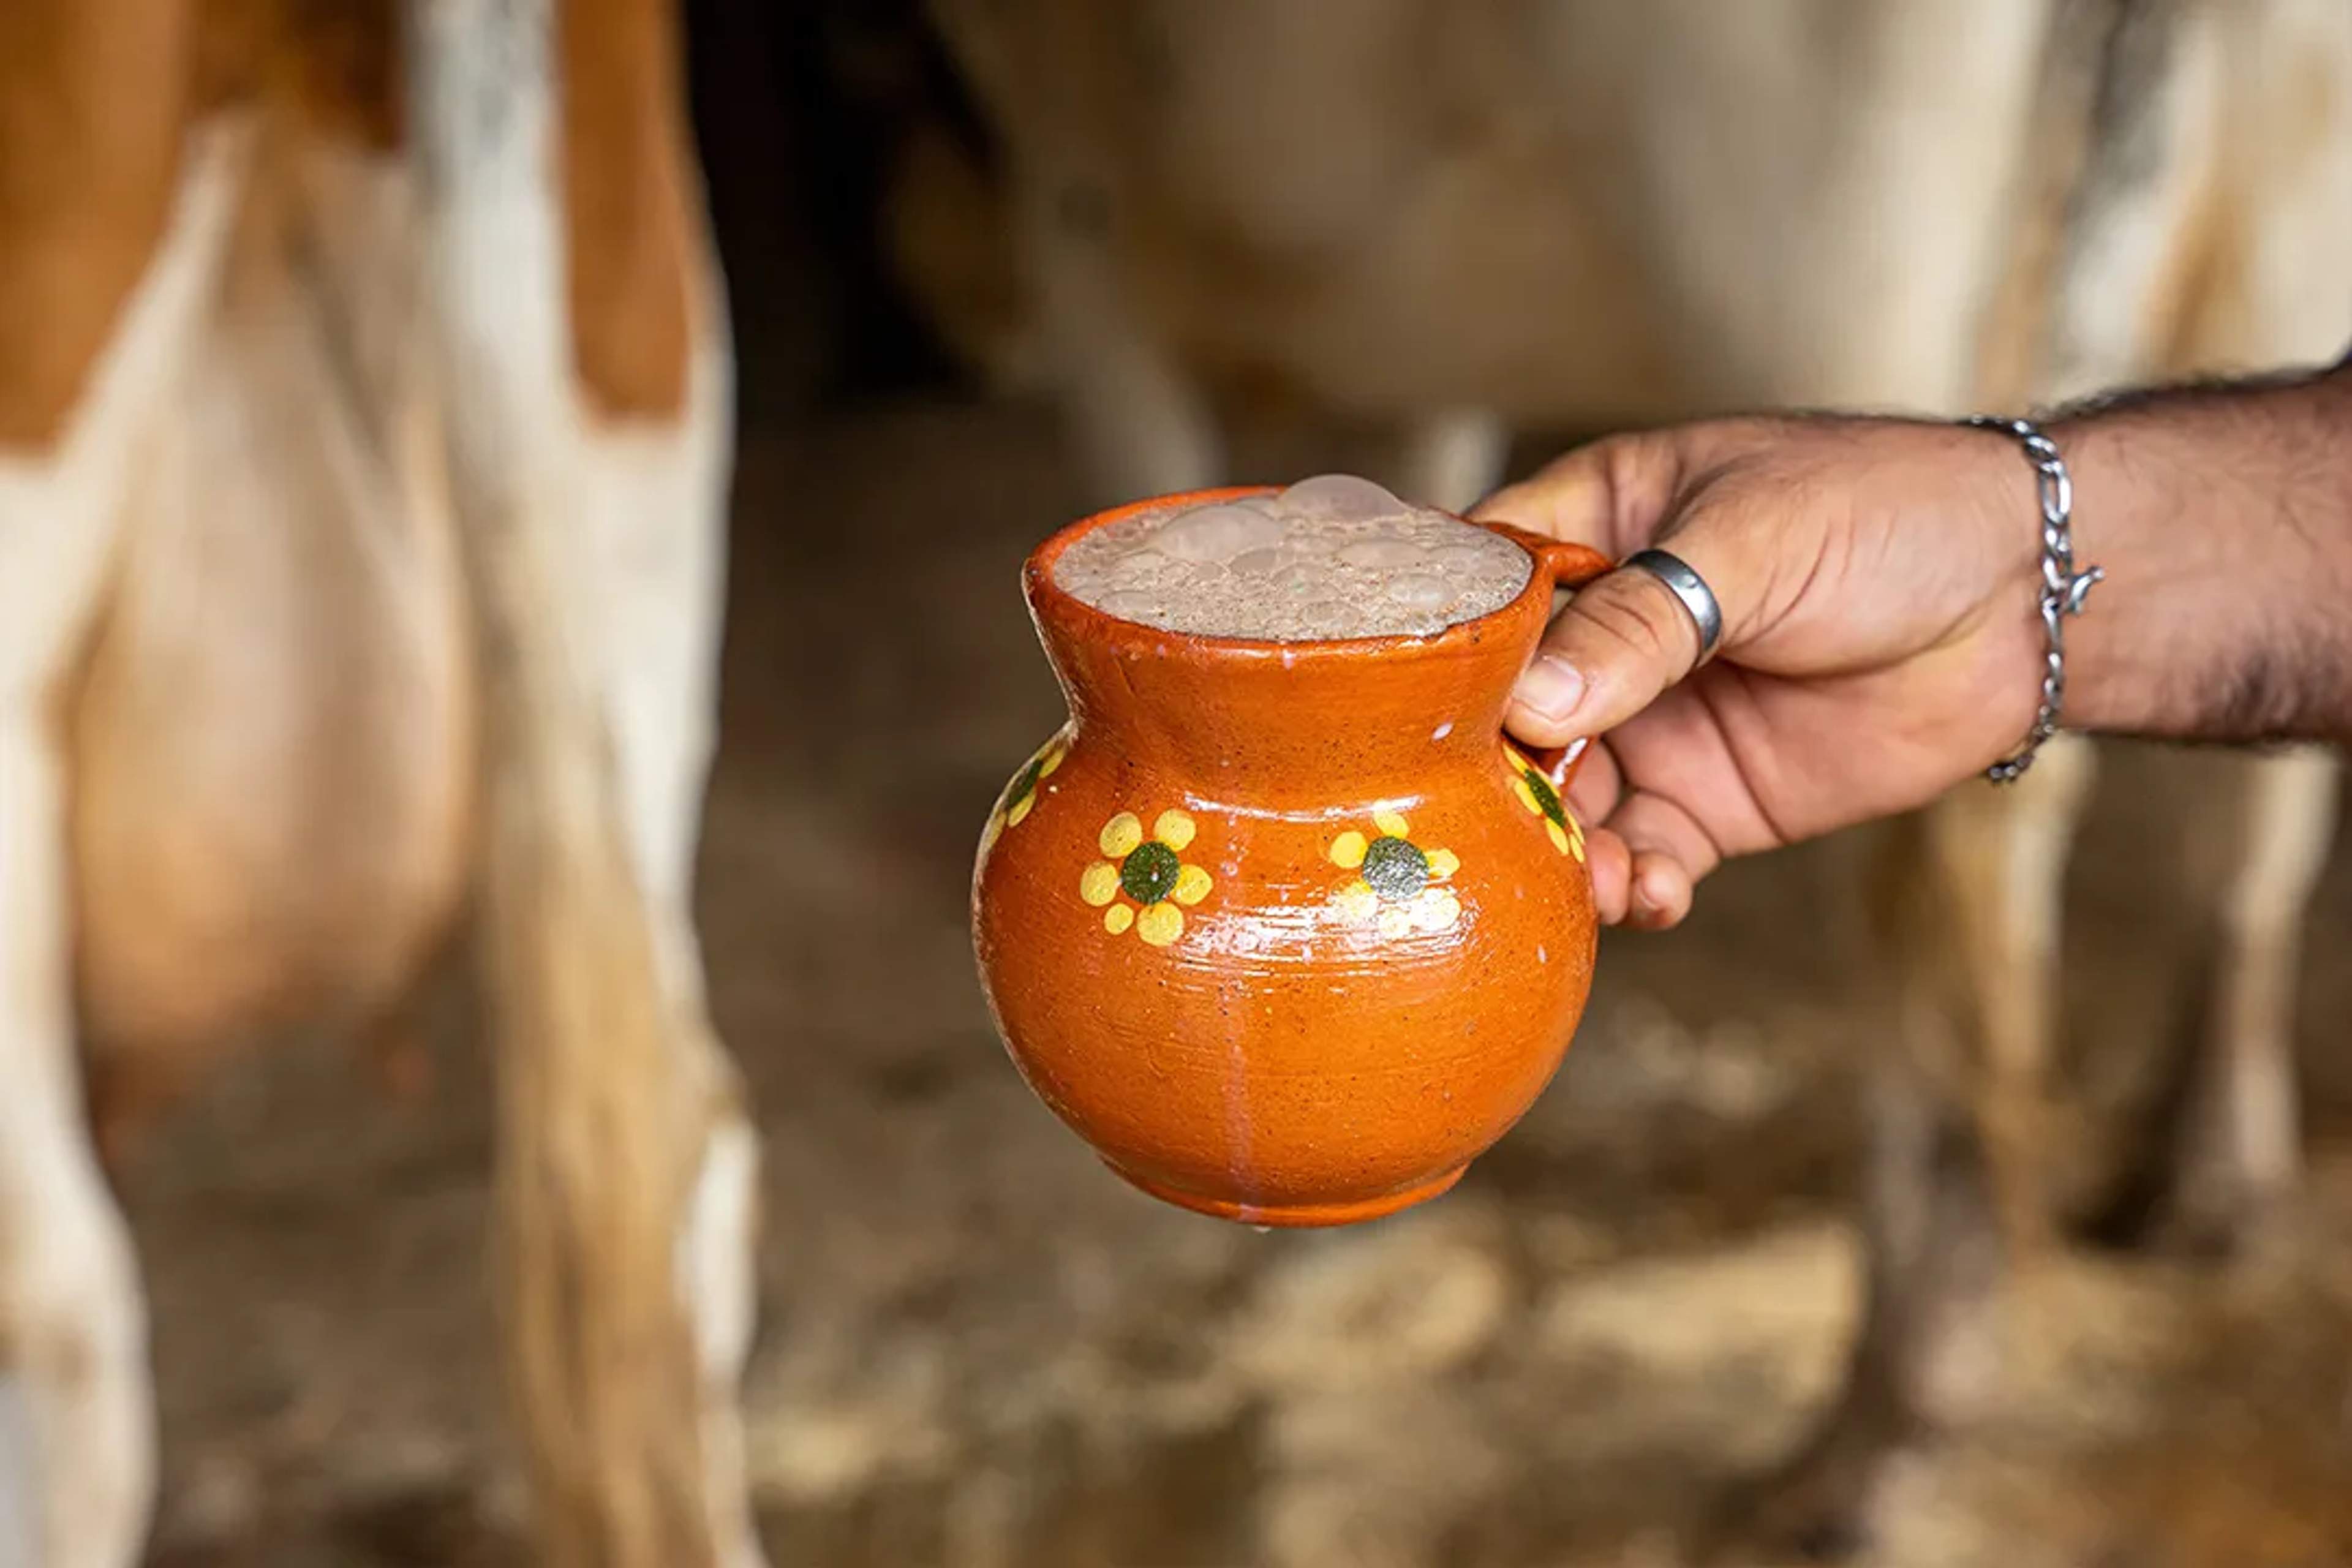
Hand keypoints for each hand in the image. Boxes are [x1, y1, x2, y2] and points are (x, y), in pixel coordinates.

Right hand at [1474, 415, 2047, 928]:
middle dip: (1495, 775)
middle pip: (1503, 714)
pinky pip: (1640, 854)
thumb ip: (1645, 621)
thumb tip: (1536, 701)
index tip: (1415, 710)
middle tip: (1496, 822)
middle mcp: (1604, 633)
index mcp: (1595, 529)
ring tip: (1589, 876)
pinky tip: (1652, 894)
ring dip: (1561, 846)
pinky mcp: (1707, 799)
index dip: (1440, 647)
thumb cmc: (1886, 516)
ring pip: (1563, 798)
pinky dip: (1634, 886)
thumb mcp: (1754, 543)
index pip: (1482, 589)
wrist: (2026, 601)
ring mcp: (1651, 722)